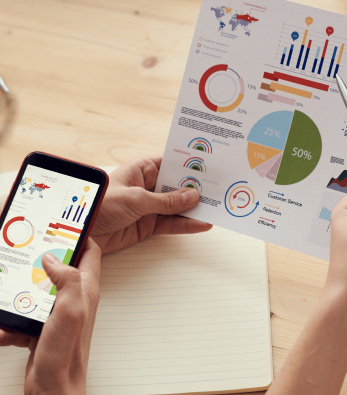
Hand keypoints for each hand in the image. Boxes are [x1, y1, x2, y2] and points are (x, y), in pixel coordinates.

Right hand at [0, 240, 100, 394]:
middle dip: (41, 260)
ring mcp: (57, 313)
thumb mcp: (71, 310)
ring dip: (22, 291)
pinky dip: (13, 320)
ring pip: (39, 290)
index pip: (90, 253)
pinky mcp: (42, 326)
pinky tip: (6, 329)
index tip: (60, 227)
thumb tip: (54, 258)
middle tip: (25, 254)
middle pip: (61, 268)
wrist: (54, 389)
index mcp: (86, 289)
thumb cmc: (67, 353)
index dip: (78, 237)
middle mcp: (75, 298)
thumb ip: (69, 280)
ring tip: (10, 291)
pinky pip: (24, 315)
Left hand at [91, 156, 211, 253]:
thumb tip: (191, 196)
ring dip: (195, 208)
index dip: (189, 166)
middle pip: (178, 186)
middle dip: (196, 189)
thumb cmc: (98, 204)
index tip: (210, 167)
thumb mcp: (136, 199)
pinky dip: (186, 225)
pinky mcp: (148, 225)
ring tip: (216, 208)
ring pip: (177, 206)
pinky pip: (171, 223)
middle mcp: (147, 186)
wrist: (79, 230)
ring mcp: (149, 206)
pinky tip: (201, 224)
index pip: (171, 164)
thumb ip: (166, 200)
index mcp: (142, 169)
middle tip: (218, 190)